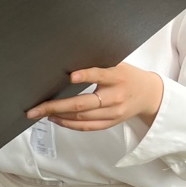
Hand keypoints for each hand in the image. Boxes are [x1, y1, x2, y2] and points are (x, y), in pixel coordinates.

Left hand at [26, 64, 164, 131]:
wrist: (149, 95)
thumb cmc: (127, 76)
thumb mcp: (116, 64)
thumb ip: (96, 65)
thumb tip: (67, 60)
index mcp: (117, 77)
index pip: (100, 75)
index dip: (86, 75)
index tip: (71, 75)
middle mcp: (115, 97)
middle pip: (83, 104)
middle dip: (56, 106)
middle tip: (36, 108)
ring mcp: (113, 113)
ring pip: (82, 118)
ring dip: (59, 116)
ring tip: (41, 113)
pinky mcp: (111, 123)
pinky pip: (87, 127)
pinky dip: (69, 124)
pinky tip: (55, 119)